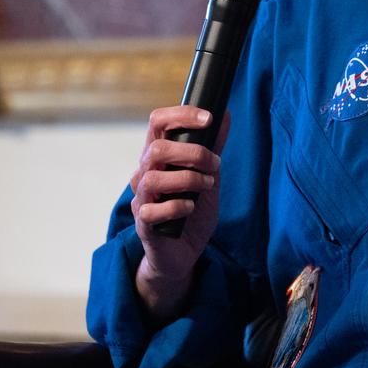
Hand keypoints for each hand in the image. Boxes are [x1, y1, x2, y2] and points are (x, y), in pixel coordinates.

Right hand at [129, 106, 228, 321]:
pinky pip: (152, 210)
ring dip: (188, 179)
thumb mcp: (208, 175)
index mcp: (159, 156)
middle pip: (156, 148)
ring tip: (206, 186)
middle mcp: (145, 173)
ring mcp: (142, 198)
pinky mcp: (144, 224)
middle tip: (214, 164)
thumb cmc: (191, 210)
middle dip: (192, 153)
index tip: (209, 118)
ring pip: (153, 177)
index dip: (181, 115)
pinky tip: (190, 207)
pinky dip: (176, 206)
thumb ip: (213, 147)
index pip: (157, 122)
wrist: (183, 253)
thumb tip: (225, 114)